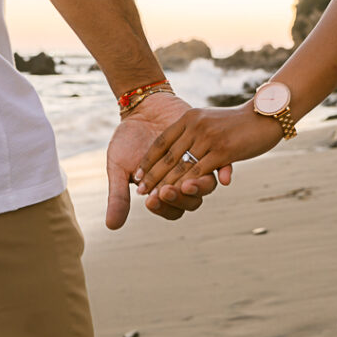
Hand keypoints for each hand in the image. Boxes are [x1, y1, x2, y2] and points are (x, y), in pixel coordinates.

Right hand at [106, 94, 232, 228]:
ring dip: (197, 188)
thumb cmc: (128, 141)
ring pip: (206, 186)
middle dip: (179, 198)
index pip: (172, 211)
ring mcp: (199, 166)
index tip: (149, 200)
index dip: (163, 208)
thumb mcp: (118, 169)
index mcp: (165, 192)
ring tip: (184, 183)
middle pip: (192, 202)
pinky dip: (225, 171)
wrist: (143, 110)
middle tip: (164, 191)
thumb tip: (112, 226)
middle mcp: (185, 183)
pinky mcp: (210, 148)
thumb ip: (118, 197)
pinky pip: (222, 164)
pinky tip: (223, 178)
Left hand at [134, 102, 282, 197]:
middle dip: (152, 176)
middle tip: (140, 192)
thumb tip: (181, 151)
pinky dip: (187, 185)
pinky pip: (200, 171)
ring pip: (181, 166)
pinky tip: (179, 195)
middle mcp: (195, 125)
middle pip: (168, 156)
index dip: (148, 161)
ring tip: (154, 197)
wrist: (267, 115)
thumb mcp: (211, 122)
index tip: (137, 176)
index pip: (162, 142)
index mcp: (189, 117)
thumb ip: (195, 134)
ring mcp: (209, 137)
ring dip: (166, 184)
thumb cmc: (240, 123)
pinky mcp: (223, 150)